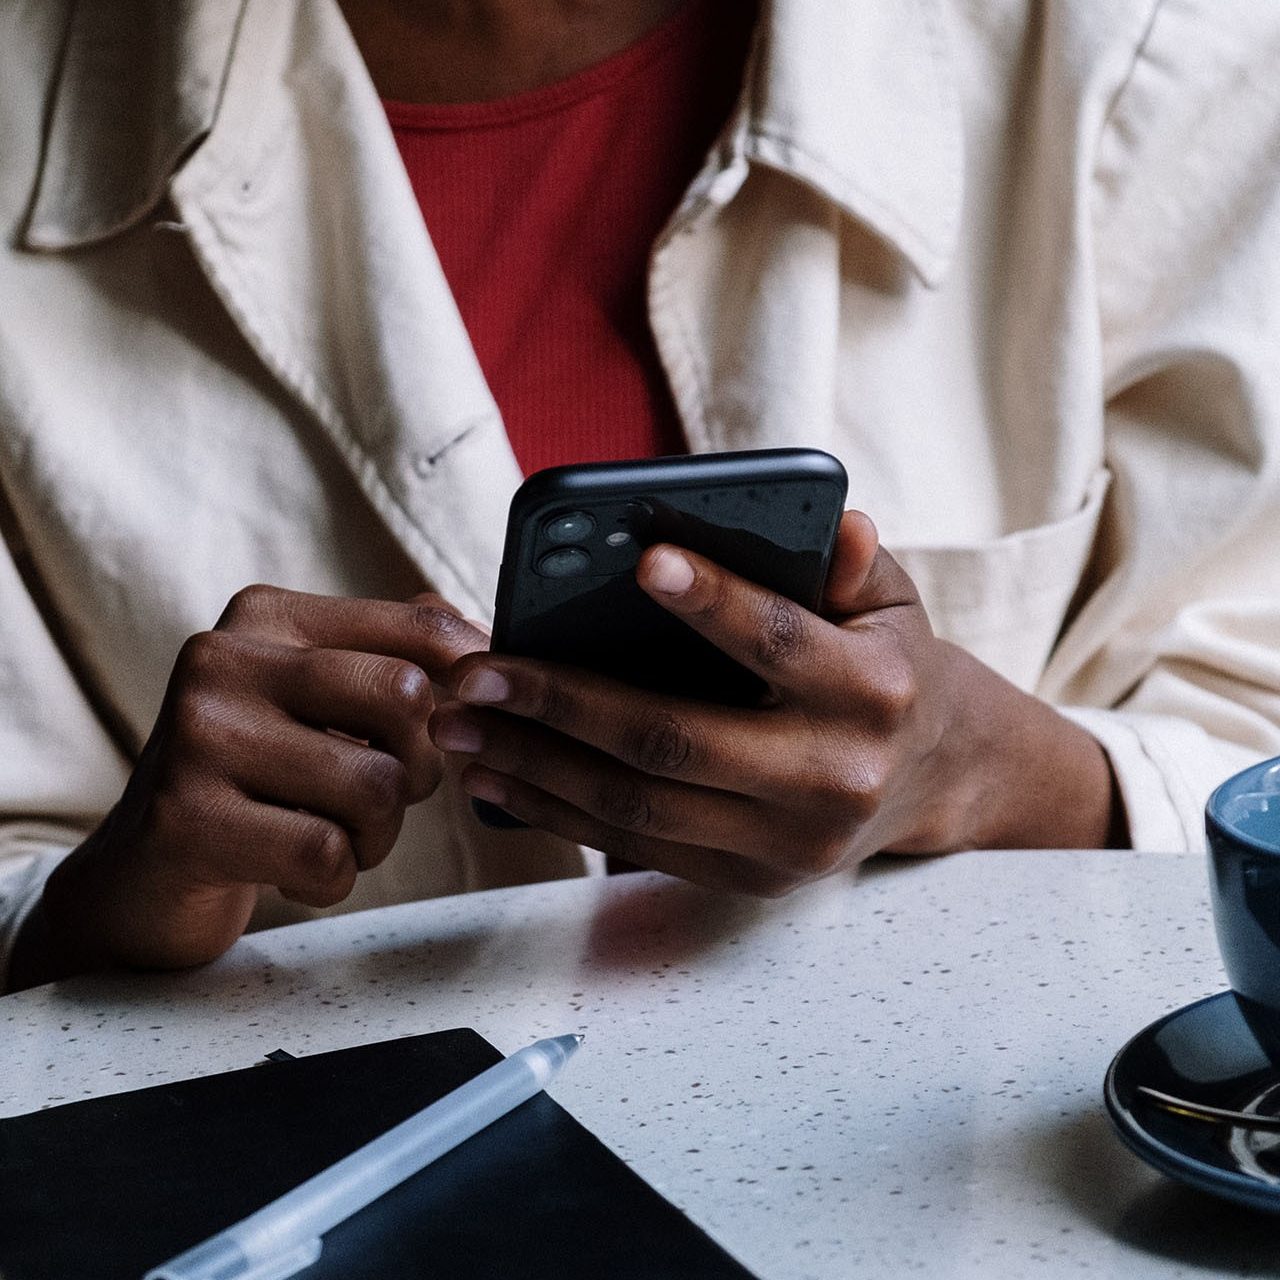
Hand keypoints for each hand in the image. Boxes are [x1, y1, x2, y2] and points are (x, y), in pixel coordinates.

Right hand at [22, 586, 487, 980]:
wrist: (144, 873)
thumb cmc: (258, 780)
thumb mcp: (318, 700)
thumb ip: (395, 654)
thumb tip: (482, 638)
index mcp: (267, 618)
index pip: (416, 625)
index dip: (470, 679)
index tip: (477, 716)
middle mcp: (224, 659)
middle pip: (406, 699)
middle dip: (418, 768)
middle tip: (381, 798)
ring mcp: (198, 736)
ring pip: (374, 785)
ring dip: (375, 836)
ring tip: (332, 838)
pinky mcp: (186, 819)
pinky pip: (326, 853)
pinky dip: (331, 880)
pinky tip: (290, 872)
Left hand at [429, 513, 1119, 895]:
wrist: (933, 780)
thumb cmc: (890, 668)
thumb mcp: (891, 606)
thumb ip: (854, 565)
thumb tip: (834, 521)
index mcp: (873, 692)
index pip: (780, 642)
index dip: (713, 602)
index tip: (642, 562)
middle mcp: (833, 776)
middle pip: (676, 740)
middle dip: (563, 704)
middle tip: (477, 674)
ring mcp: (788, 843)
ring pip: (639, 806)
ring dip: (535, 767)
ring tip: (459, 728)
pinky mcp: (752, 879)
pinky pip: (636, 848)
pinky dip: (559, 812)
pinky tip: (499, 777)